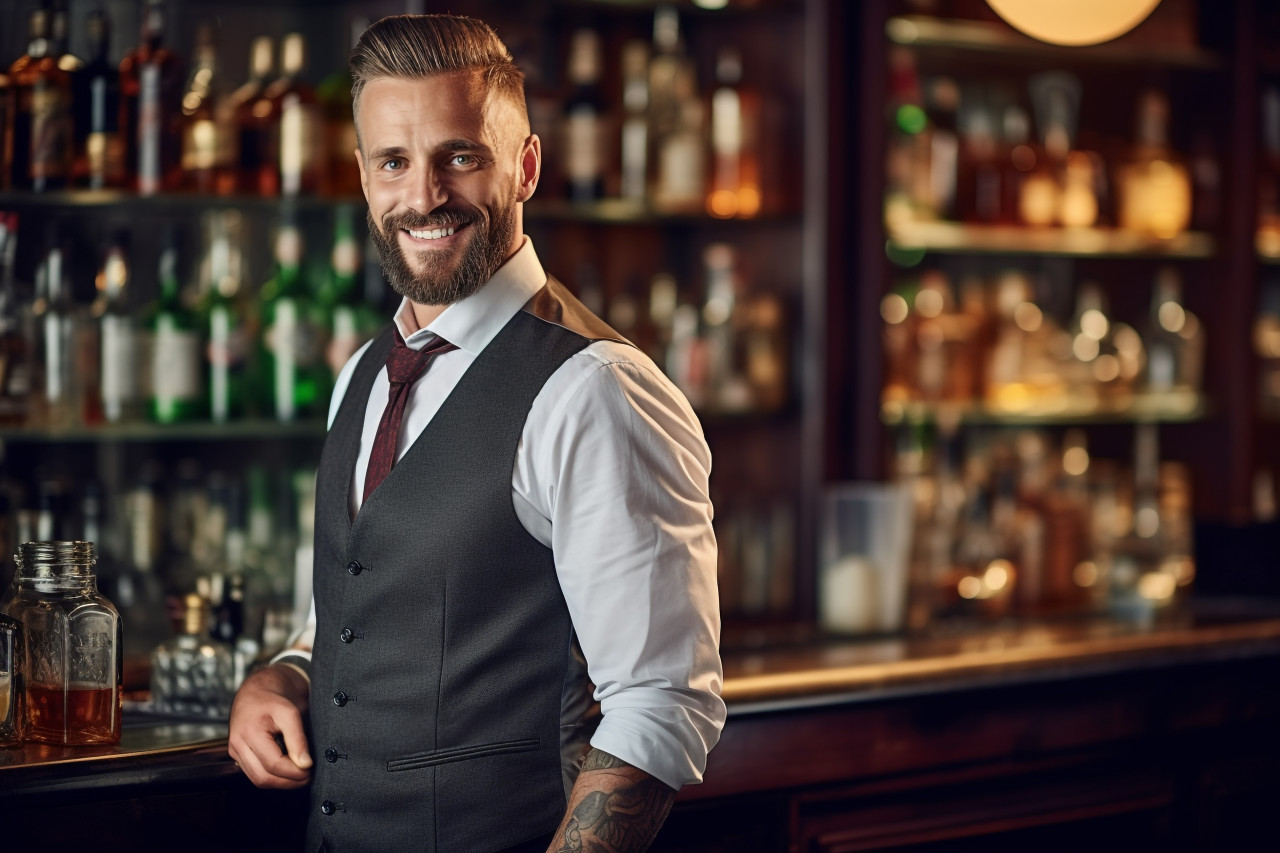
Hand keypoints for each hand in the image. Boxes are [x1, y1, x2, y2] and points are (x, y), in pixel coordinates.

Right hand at [228, 663, 312, 788]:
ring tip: (299, 776)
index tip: (311, 769)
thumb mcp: (291, 712)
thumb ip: (298, 739)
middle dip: (288, 782)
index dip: (294, 771)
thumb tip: (305, 764)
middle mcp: (238, 743)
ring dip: (280, 782)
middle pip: (263, 777)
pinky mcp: (237, 753)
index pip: (274, 764)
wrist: (258, 688)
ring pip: (257, 779)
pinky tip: (286, 771)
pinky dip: (271, 776)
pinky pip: (253, 773)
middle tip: (308, 776)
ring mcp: (235, 750)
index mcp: (250, 732)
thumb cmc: (275, 698)